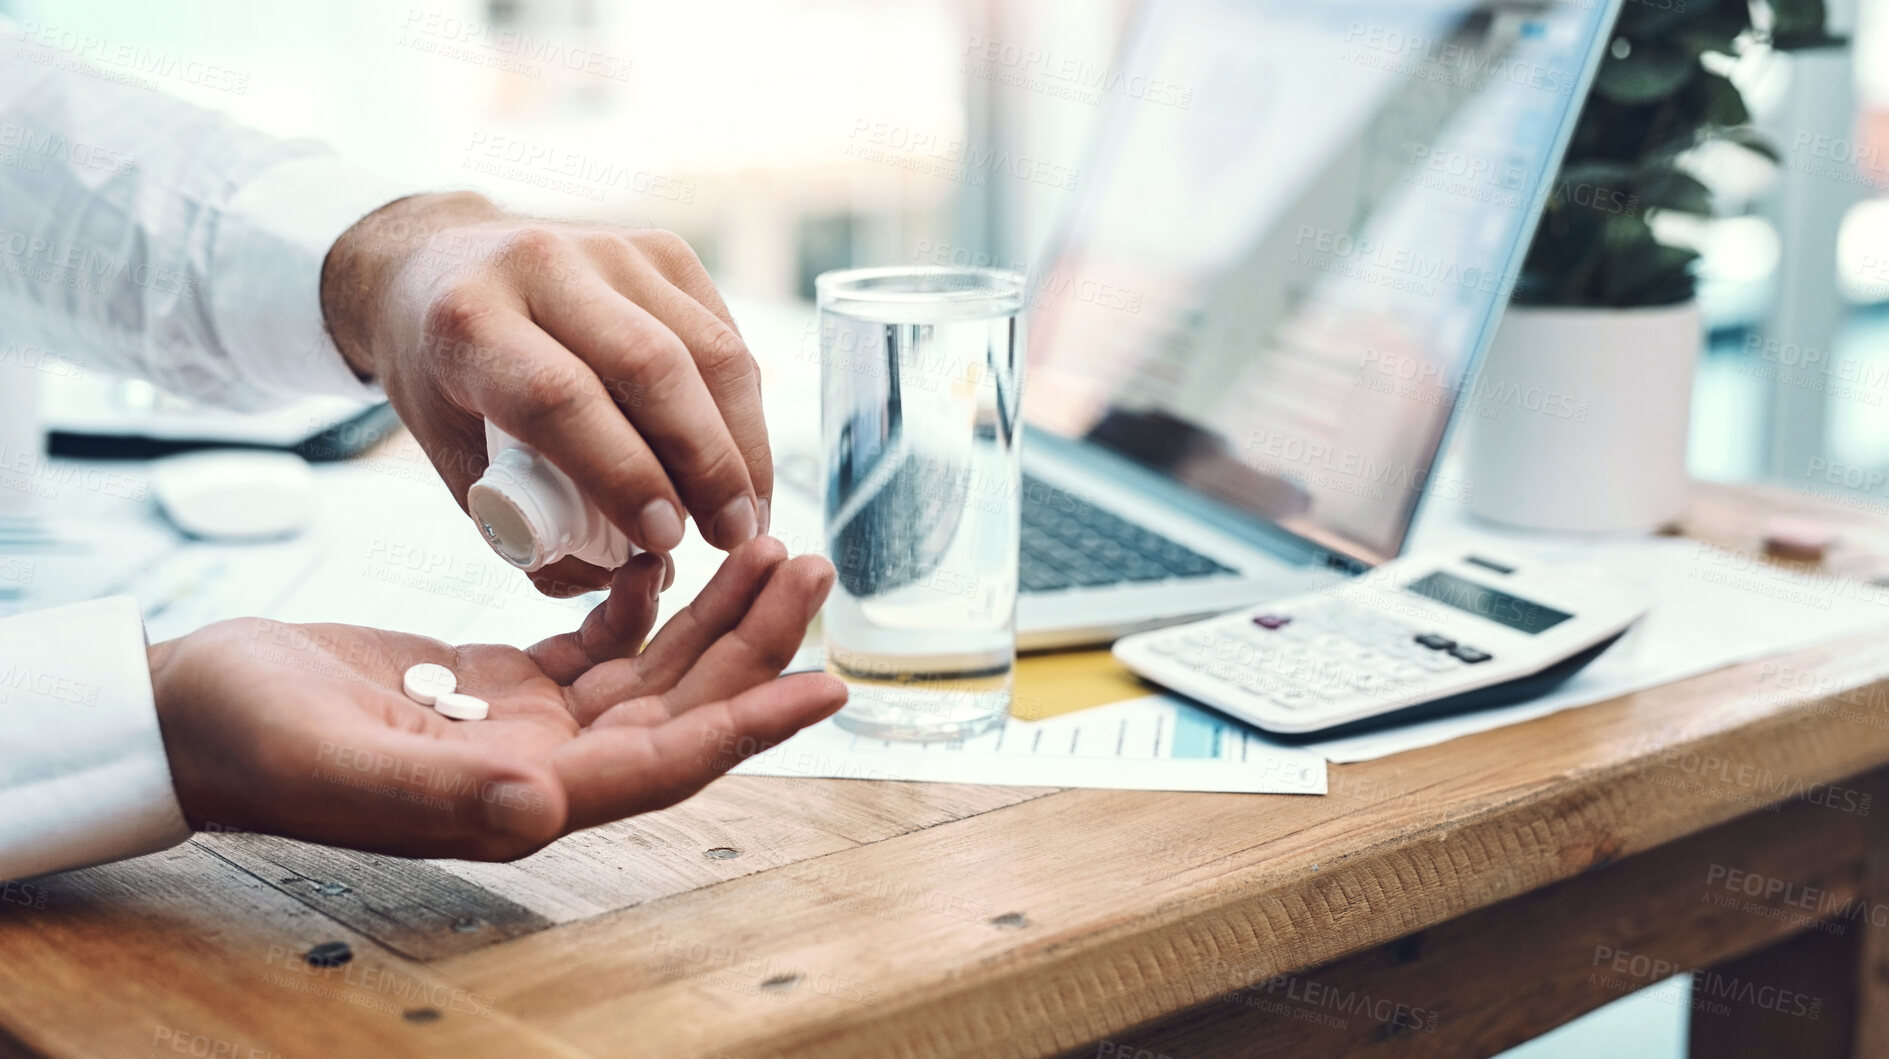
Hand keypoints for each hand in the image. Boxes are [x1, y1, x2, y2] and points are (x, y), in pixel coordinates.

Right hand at [148, 540, 841, 860]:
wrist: (187, 709)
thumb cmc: (244, 736)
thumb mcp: (332, 757)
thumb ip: (439, 793)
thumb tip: (542, 810)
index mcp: (517, 798)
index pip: (664, 764)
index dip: (750, 725)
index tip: (828, 683)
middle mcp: (541, 771)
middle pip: (681, 709)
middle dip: (754, 642)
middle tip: (813, 564)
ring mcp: (525, 727)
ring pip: (653, 672)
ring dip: (715, 614)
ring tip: (773, 547)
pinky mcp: (503, 684)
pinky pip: (599, 647)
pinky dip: (641, 603)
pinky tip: (666, 558)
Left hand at [321, 192, 771, 595]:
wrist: (436, 269)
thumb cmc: (447, 384)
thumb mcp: (455, 460)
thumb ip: (532, 527)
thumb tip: (636, 577)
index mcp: (468, 322)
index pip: (559, 398)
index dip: (622, 474)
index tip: (665, 541)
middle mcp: (540, 266)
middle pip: (650, 367)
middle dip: (707, 464)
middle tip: (733, 538)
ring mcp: (609, 248)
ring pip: (706, 348)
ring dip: (743, 442)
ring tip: (752, 513)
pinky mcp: (661, 247)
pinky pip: (724, 334)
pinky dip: (744, 407)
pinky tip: (746, 463)